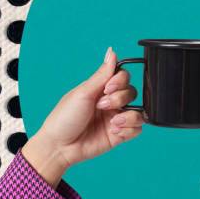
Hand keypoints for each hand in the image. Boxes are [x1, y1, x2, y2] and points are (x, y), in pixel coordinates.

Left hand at [23, 47, 143, 186]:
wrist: (59, 146)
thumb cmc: (64, 118)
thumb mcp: (83, 92)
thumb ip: (102, 74)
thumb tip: (112, 52)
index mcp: (101, 90)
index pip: (123, 77)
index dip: (120, 81)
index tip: (108, 88)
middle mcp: (111, 103)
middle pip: (132, 92)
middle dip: (120, 98)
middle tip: (102, 106)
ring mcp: (116, 119)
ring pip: (139, 111)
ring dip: (129, 115)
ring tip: (113, 122)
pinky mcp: (119, 135)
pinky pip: (137, 129)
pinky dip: (129, 128)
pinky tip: (114, 130)